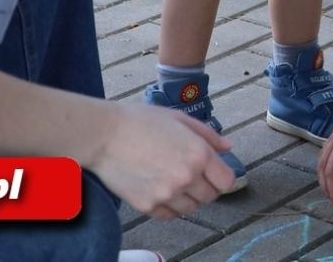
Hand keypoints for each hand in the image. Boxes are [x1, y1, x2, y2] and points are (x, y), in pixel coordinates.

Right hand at [92, 103, 233, 218]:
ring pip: (191, 208)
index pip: (226, 181)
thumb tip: (228, 146)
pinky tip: (160, 189)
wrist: (104, 135)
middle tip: (191, 173)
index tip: (213, 171)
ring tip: (173, 180)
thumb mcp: (179, 118)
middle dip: (206, 186)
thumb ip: (208, 134)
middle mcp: (186, 178)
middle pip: (211, 196)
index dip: (221, 176)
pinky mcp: (148, 206)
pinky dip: (169, 206)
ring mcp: (167, 195)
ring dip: (188, 197)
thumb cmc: (140, 121)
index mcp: (198, 154)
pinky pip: (169, 215)